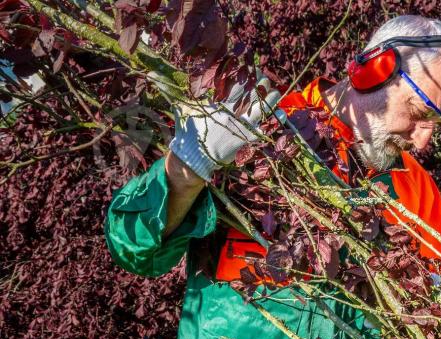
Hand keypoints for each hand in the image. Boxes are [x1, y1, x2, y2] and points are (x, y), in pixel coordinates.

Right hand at [166, 78, 280, 180]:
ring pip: (262, 108)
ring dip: (270, 99)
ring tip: (275, 92)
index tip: (253, 70)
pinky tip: (280, 113)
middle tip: (265, 80)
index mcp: (219, 104)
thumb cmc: (190, 134)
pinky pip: (265, 127)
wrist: (196, 158)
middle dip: (261, 85)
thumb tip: (152, 74)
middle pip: (252, 94)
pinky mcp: (247, 139)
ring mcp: (241, 126)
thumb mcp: (184, 111)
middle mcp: (232, 113)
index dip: (246, 76)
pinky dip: (274, 119)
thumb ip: (179, 94)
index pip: (236, 85)